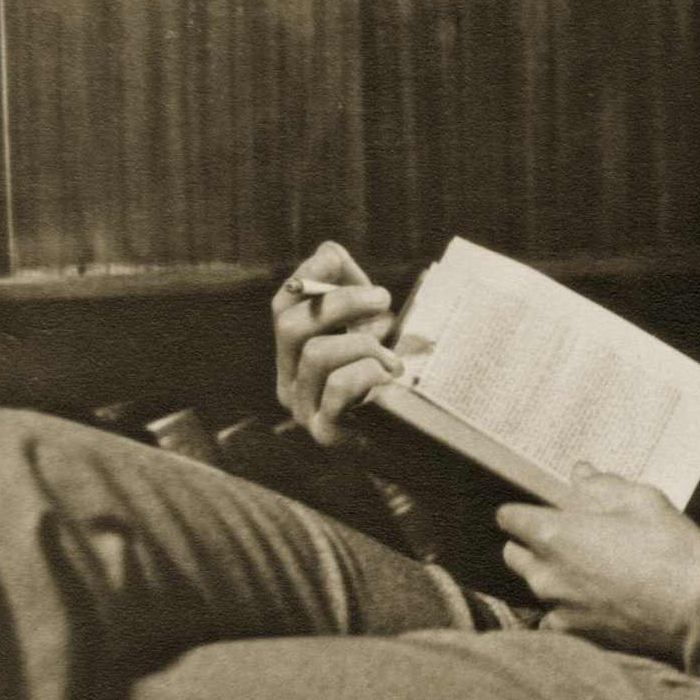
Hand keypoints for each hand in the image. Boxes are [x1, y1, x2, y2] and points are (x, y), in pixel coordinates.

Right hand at [270, 240, 400, 446]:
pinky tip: (389, 378)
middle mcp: (289, 382)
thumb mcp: (372, 334)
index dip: (308, 275)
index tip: (339, 259)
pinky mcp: (326, 434)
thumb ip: (352, 296)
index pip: (283, 306)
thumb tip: (329, 250)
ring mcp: (304, 410)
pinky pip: (337, 389)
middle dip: (339, 302)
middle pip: (289, 326)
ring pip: (315, 355)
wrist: (416, 448)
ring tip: (394, 358)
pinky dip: (367, 373)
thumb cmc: (392, 385)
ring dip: (363, 344)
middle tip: (384, 299)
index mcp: (295, 355)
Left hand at [496, 465, 699, 661]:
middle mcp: (545, 574)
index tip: (543, 510)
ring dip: (552, 577)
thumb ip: (603, 485)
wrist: (696, 611)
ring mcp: (558, 608)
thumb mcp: (642, 500)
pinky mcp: (575, 635)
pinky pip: (554, 619)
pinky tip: (594, 604)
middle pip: (514, 554)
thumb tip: (581, 474)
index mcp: (554, 535)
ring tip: (590, 572)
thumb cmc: (670, 550)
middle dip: (532, 543)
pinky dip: (566, 611)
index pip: (509, 517)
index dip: (524, 511)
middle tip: (570, 539)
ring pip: (536, 587)